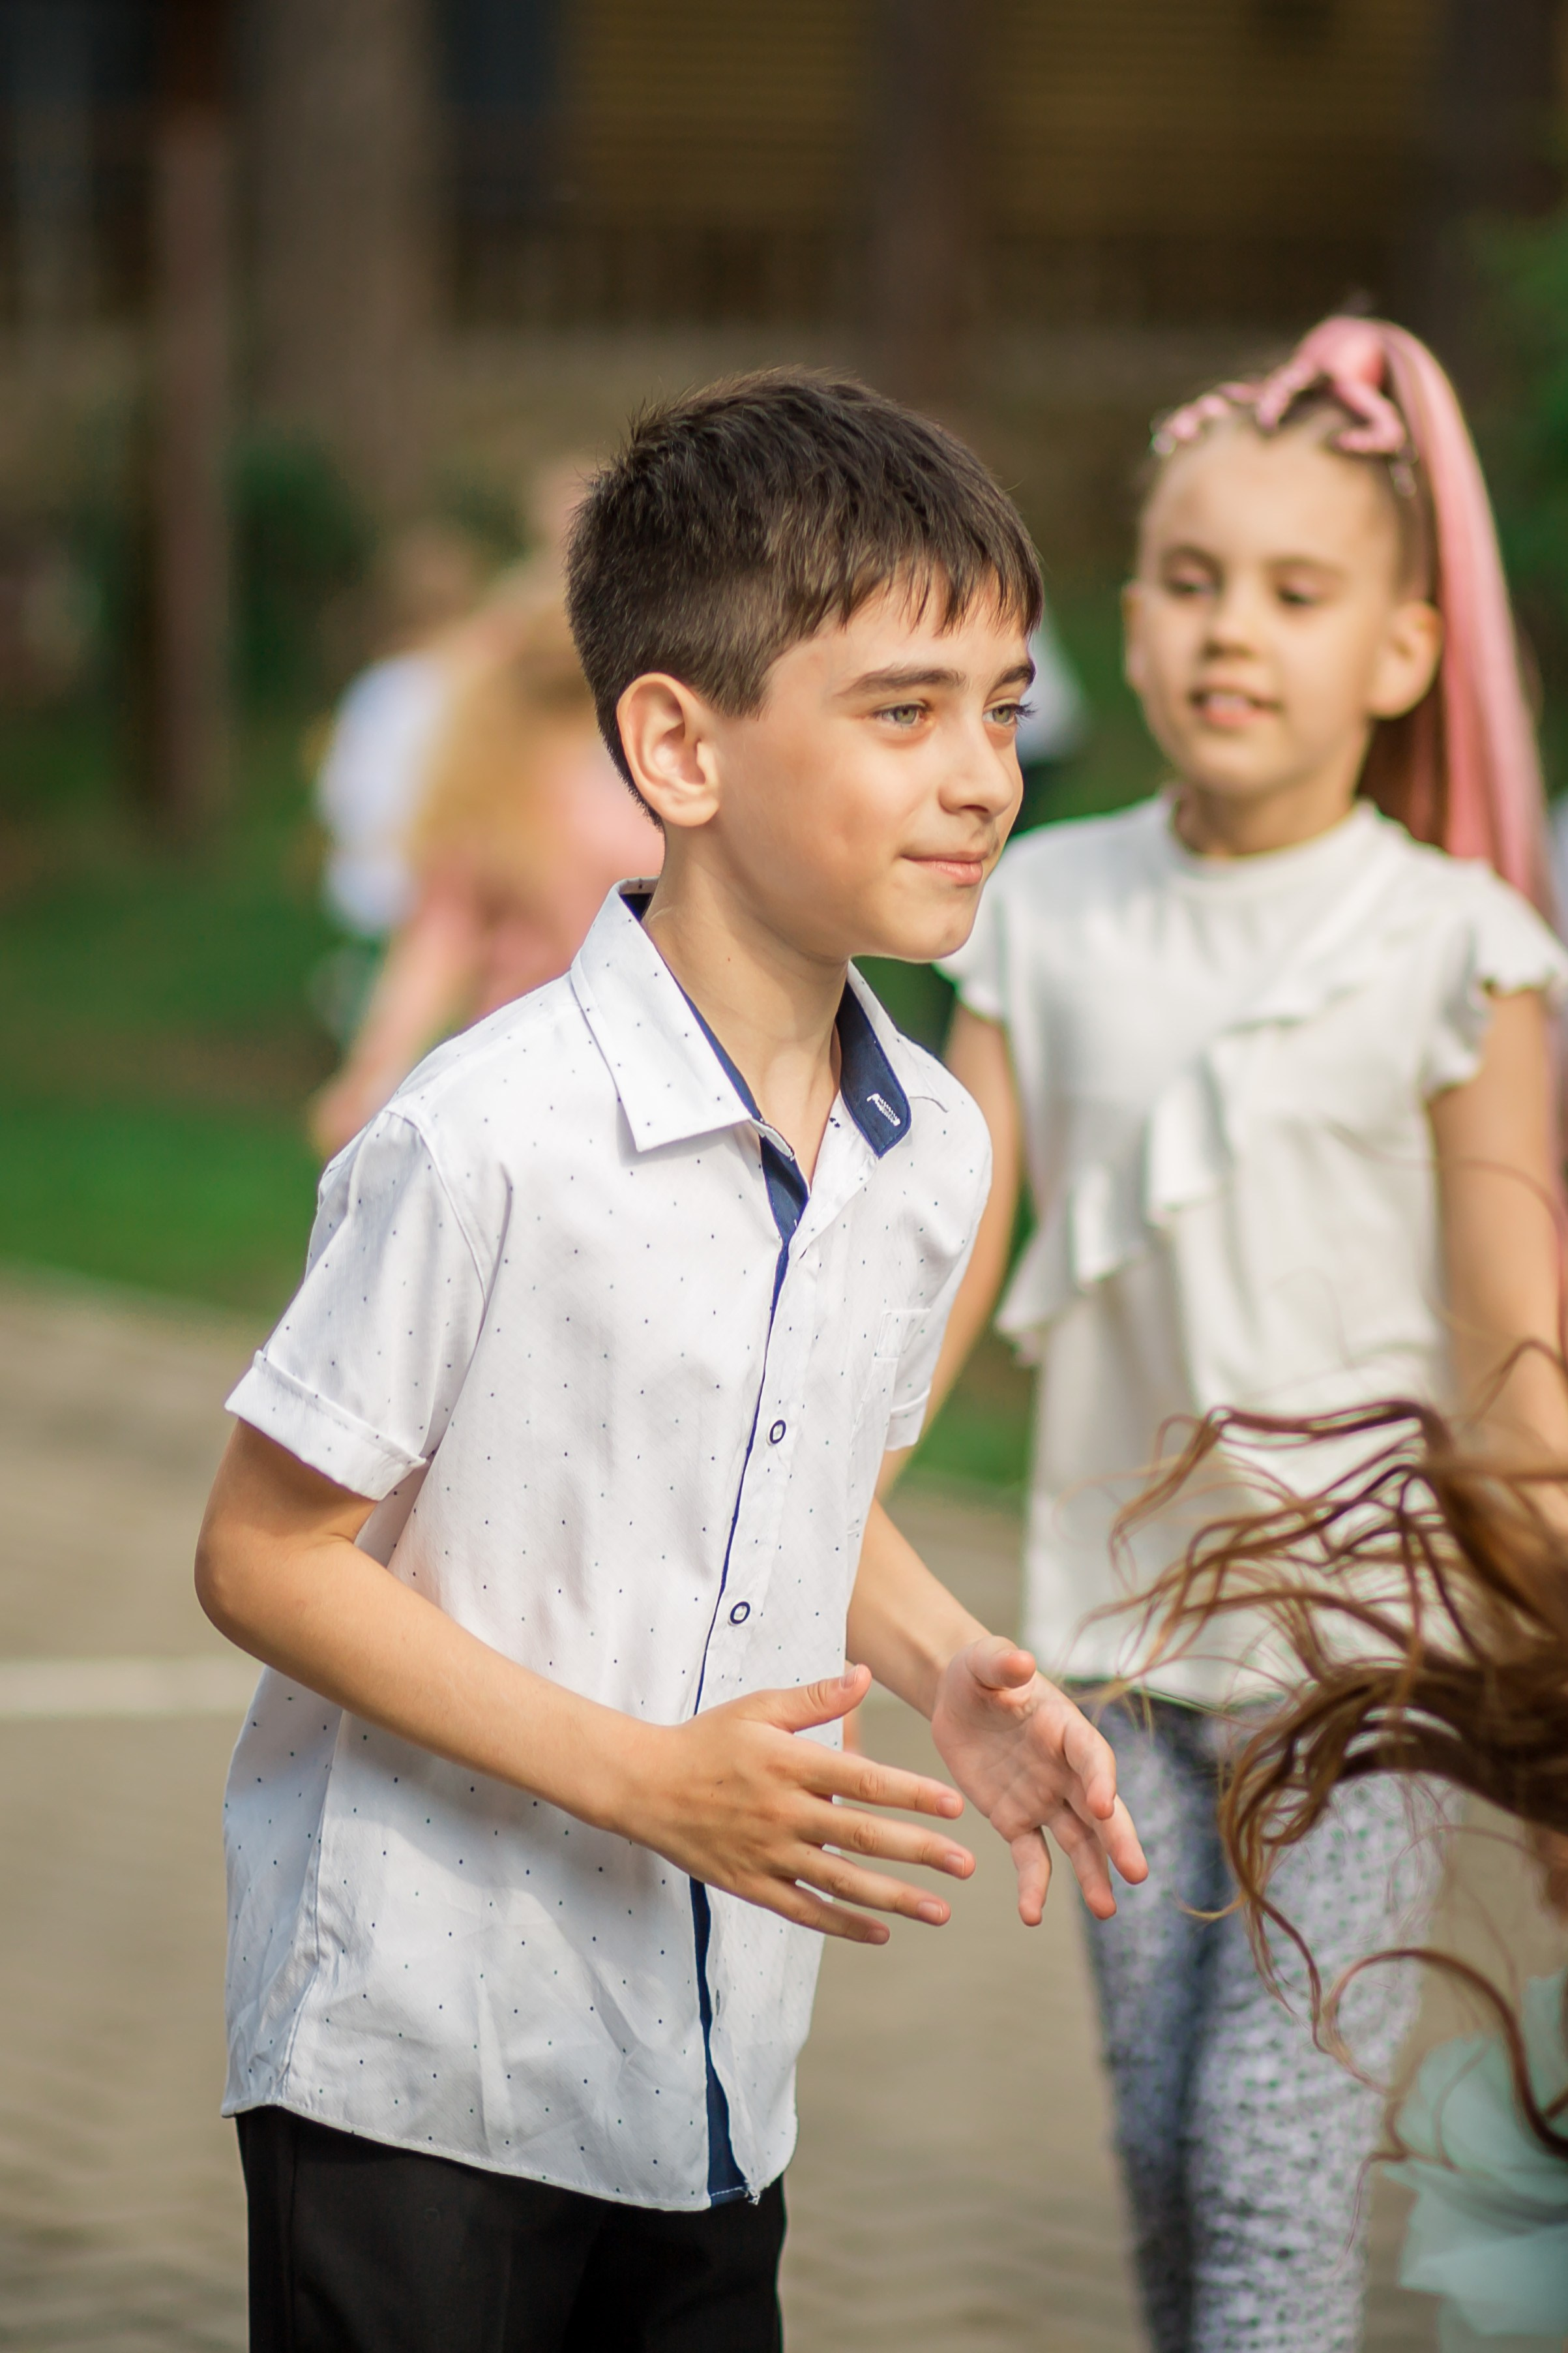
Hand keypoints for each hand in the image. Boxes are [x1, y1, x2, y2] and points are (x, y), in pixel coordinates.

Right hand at [621, 1665, 974, 1943]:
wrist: (644, 1785)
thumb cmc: (707, 1740)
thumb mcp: (757, 1707)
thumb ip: (815, 1698)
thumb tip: (865, 1675)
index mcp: (789, 1763)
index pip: (863, 1781)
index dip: (912, 1794)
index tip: (955, 1806)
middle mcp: (783, 1813)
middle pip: (863, 1837)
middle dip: (920, 1852)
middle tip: (966, 1865)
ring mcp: (767, 1854)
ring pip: (841, 1883)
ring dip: (895, 1898)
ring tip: (941, 1910)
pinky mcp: (751, 1884)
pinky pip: (804, 1911)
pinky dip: (843, 1924)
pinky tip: (882, 1931)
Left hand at [931, 1637, 1146, 1925]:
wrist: (957, 1699)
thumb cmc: (978, 1673)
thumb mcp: (983, 1661)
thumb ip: (1001, 1663)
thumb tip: (1022, 1662)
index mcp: (1065, 1728)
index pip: (1092, 1756)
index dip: (1101, 1779)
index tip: (1104, 1804)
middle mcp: (1065, 1769)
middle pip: (1098, 1807)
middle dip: (1118, 1838)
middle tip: (1136, 1872)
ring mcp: (1044, 1798)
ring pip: (1077, 1841)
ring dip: (1093, 1873)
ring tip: (1106, 1909)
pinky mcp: (1016, 1821)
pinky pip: (1031, 1857)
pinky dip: (1033, 1885)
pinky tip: (1030, 1914)